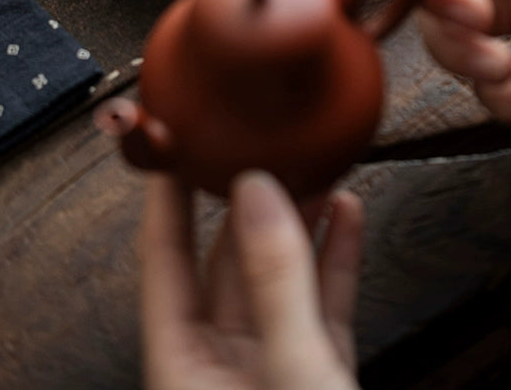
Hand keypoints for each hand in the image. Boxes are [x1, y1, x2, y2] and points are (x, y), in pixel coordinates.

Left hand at [141, 171, 362, 389]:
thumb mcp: (291, 372)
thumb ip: (275, 285)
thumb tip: (256, 194)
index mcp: (184, 366)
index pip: (164, 259)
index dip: (167, 197)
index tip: (177, 144)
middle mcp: (221, 365)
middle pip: (226, 263)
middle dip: (250, 203)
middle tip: (264, 150)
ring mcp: (271, 369)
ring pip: (279, 279)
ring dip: (299, 224)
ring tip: (315, 172)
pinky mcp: (318, 374)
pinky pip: (324, 306)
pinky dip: (336, 259)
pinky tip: (346, 214)